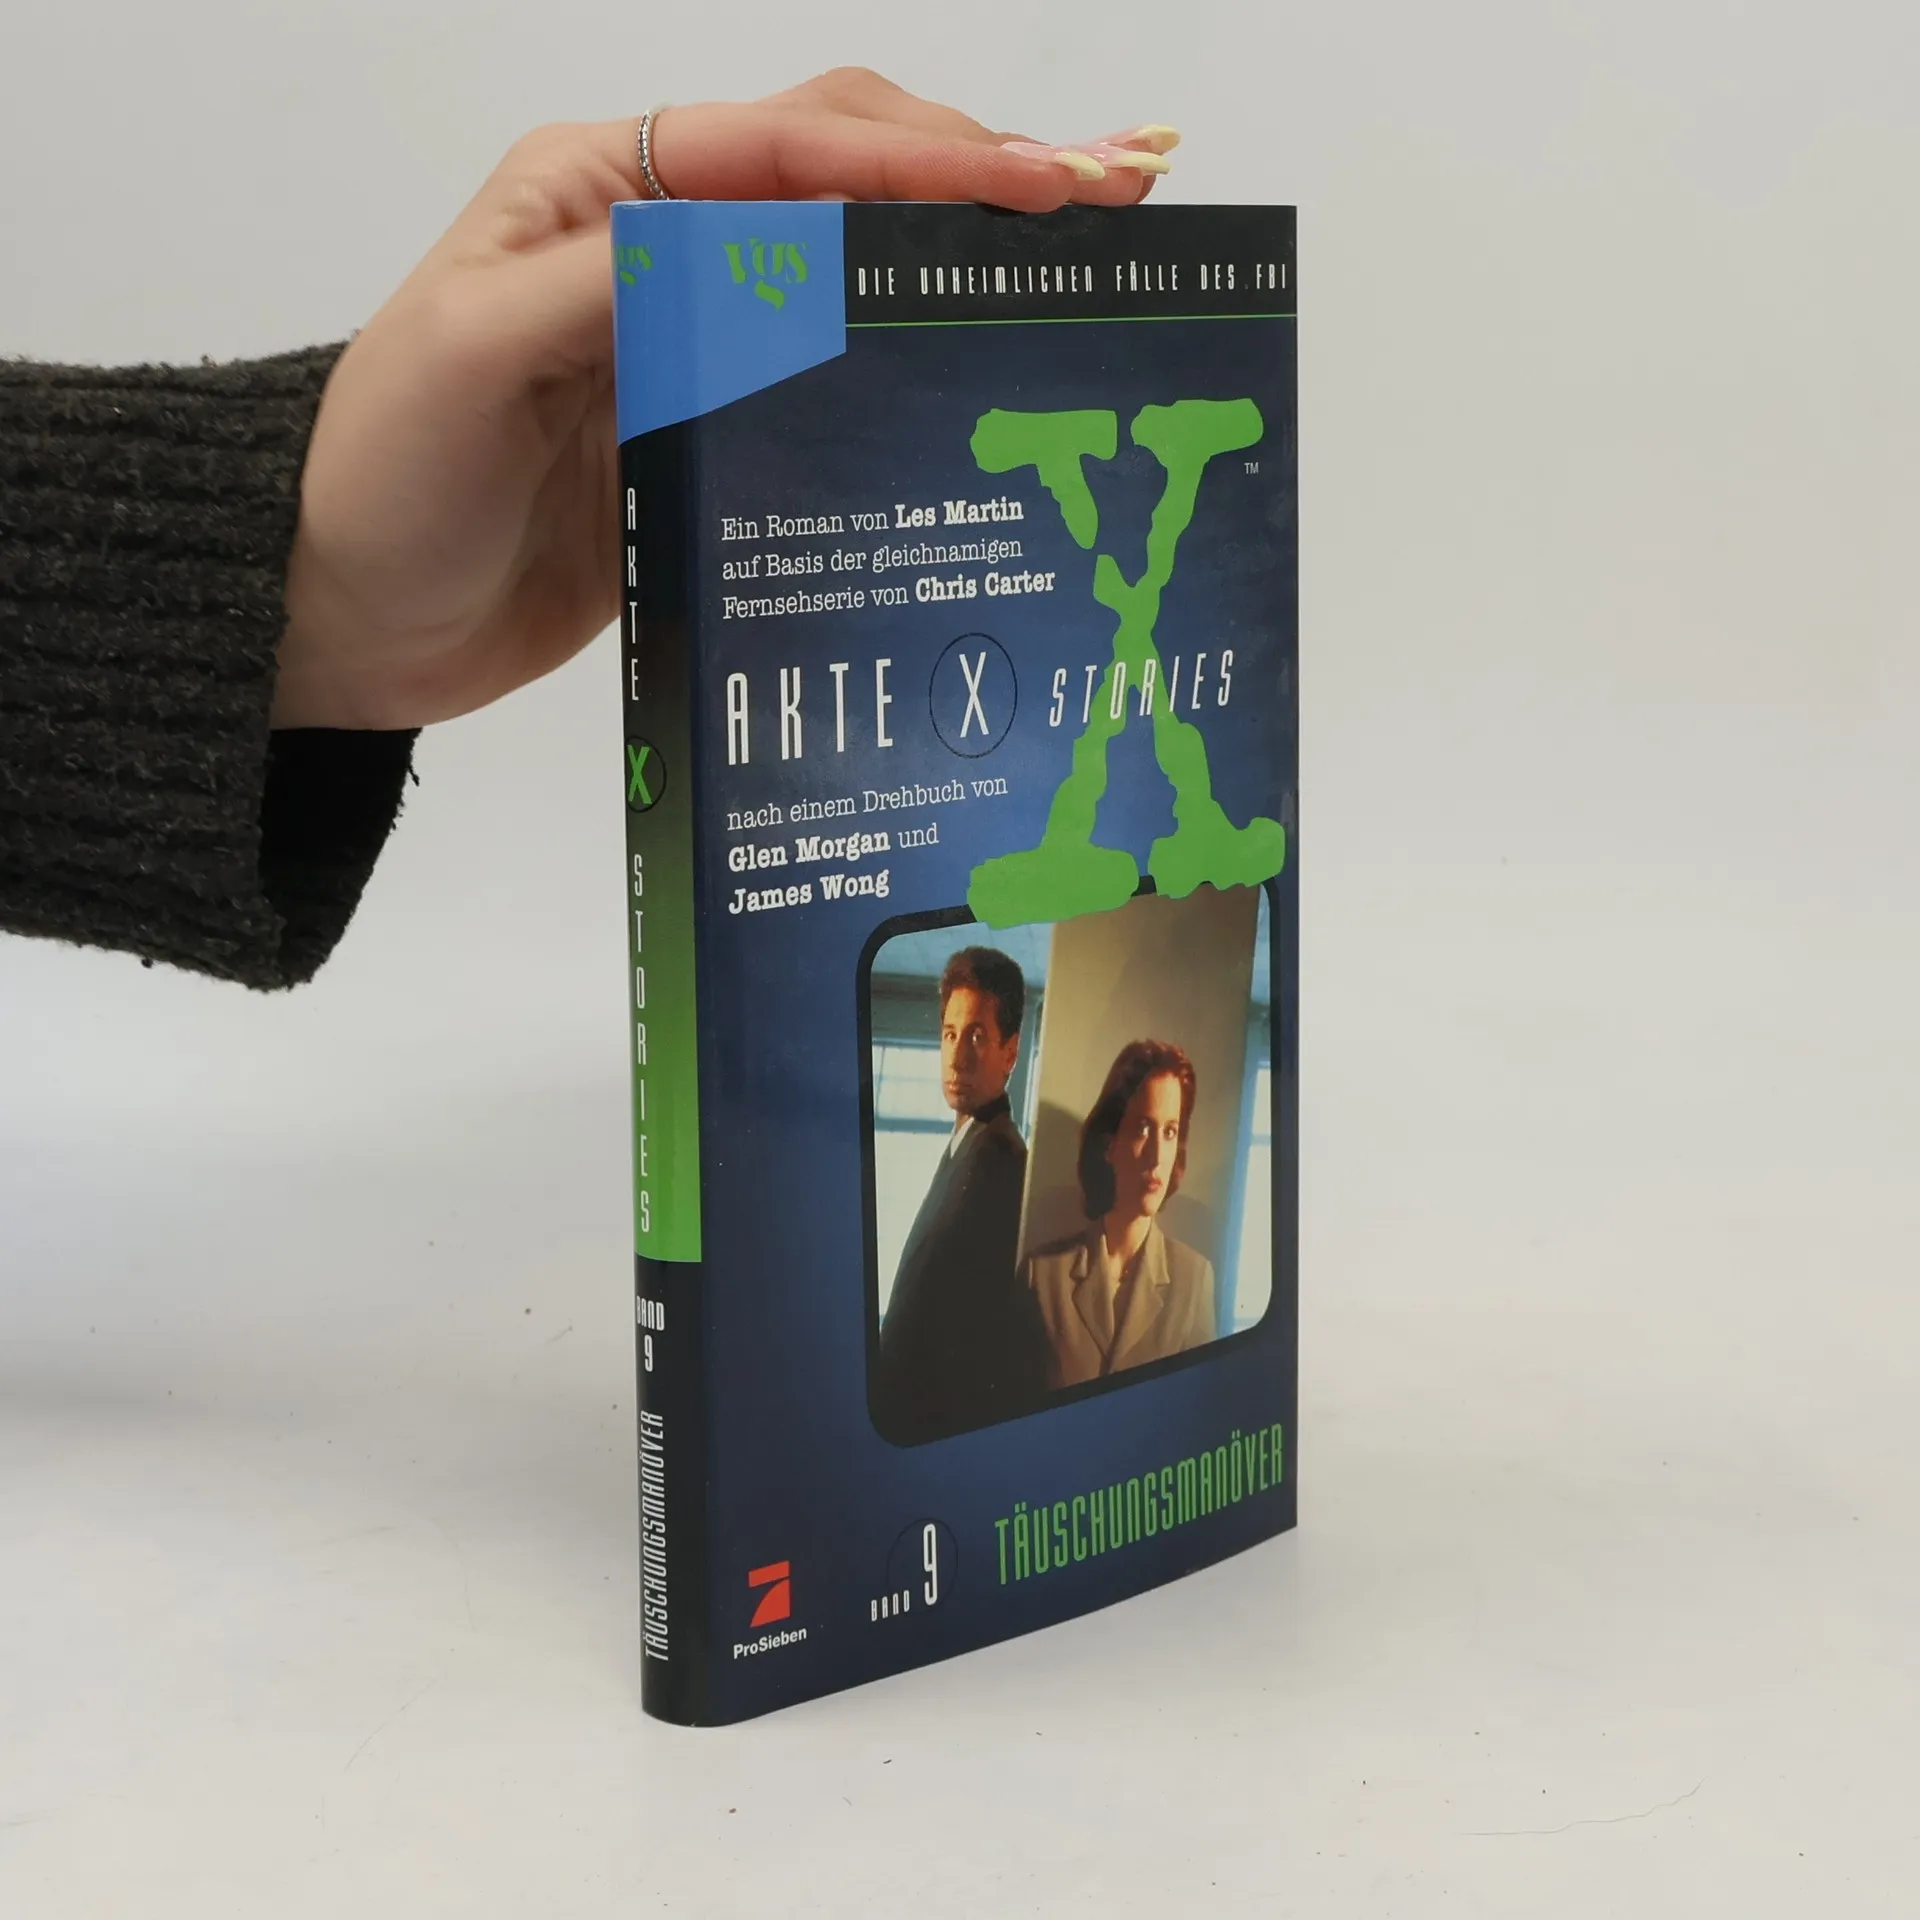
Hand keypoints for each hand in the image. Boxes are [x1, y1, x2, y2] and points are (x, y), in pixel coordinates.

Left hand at [272, 69, 1178, 730]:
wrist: (343, 616)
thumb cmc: (384, 476)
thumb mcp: (475, 354)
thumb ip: (621, 286)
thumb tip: (782, 249)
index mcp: (606, 192)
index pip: (796, 148)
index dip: (930, 159)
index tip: (1049, 185)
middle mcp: (666, 253)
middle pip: (849, 183)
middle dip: (984, 175)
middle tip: (1120, 196)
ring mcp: (697, 351)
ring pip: (857, 279)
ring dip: (969, 265)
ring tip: (1092, 267)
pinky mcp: (711, 441)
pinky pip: (831, 388)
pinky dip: (915, 371)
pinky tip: (990, 380)